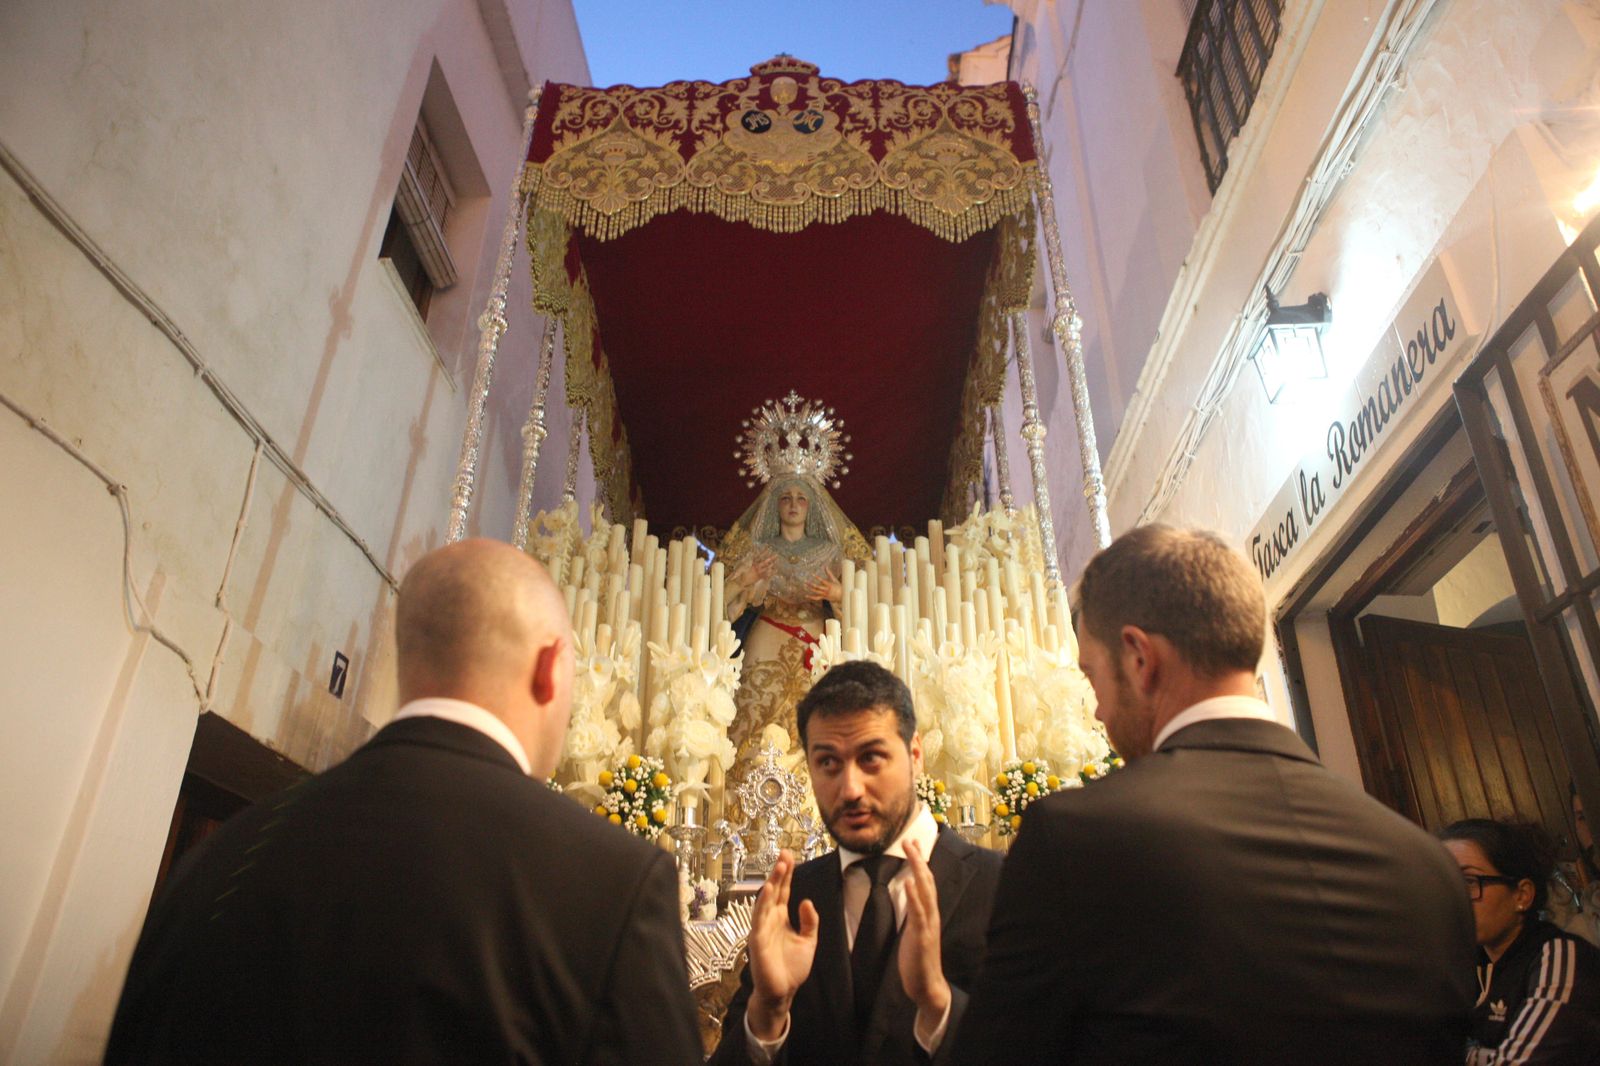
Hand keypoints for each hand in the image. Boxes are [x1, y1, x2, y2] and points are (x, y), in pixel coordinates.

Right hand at [745, 851, 818, 1040]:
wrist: (783, 992)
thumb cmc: (792, 967)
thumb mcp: (808, 941)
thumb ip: (809, 921)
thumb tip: (806, 901)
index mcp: (781, 918)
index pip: (784, 891)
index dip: (787, 874)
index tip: (790, 856)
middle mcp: (770, 919)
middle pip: (774, 891)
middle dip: (779, 872)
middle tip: (785, 853)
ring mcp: (762, 928)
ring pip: (766, 900)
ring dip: (772, 882)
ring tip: (780, 866)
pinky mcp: (758, 939)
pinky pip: (759, 917)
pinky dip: (762, 902)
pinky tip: (767, 889)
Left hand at [805, 564, 842, 604]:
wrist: (842, 596)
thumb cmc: (839, 586)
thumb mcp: (834, 579)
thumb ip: (829, 573)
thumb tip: (825, 566)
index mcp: (830, 585)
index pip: (823, 581)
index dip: (818, 578)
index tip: (812, 574)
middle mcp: (827, 590)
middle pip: (818, 587)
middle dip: (811, 584)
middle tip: (805, 581)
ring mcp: (825, 594)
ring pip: (816, 592)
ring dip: (810, 589)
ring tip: (805, 586)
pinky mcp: (824, 597)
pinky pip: (816, 598)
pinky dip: (811, 597)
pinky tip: (806, 596)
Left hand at [898, 839, 949, 1029]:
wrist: (927, 986)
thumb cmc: (919, 959)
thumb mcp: (915, 931)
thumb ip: (914, 912)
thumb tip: (908, 895)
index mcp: (929, 913)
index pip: (925, 882)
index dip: (919, 862)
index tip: (912, 844)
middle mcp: (931, 914)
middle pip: (927, 880)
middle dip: (918, 859)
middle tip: (909, 839)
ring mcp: (928, 924)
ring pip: (925, 891)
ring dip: (918, 870)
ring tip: (911, 851)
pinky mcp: (922, 936)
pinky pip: (919, 913)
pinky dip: (915, 896)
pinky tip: (909, 882)